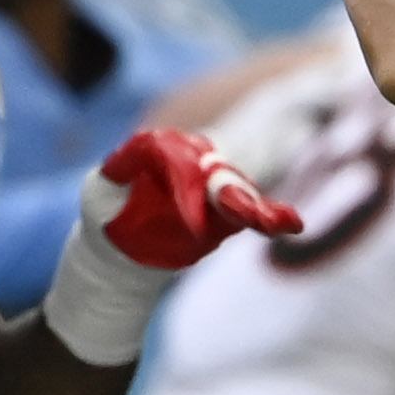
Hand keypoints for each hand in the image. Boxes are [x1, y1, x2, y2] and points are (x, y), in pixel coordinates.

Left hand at [88, 129, 300, 269]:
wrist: (121, 248)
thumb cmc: (110, 212)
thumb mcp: (101, 191)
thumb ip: (121, 167)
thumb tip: (145, 146)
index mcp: (163, 151)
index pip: (174, 155)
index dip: (183, 182)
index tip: (187, 220)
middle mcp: (194, 162)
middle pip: (214, 170)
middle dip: (227, 190)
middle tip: (237, 211)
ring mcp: (214, 188)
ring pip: (237, 191)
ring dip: (254, 207)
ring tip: (270, 223)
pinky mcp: (227, 214)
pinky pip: (256, 212)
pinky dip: (274, 217)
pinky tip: (294, 225)